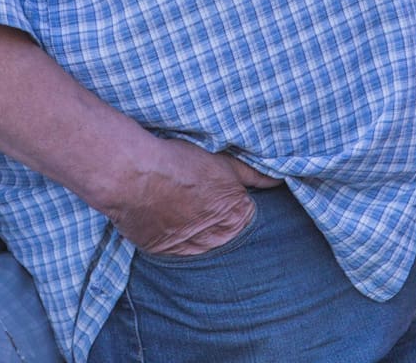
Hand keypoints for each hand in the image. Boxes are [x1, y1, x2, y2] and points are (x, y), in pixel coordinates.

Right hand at [108, 137, 281, 256]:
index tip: (217, 187)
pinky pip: (174, 245)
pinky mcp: (165, 253)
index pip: (246, 213)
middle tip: (195, 194)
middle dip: (215, 216)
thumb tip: (279, 181)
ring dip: (194, 226)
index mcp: (236, 214)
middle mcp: (217, 238)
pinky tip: (163, 212)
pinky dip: (171, 232)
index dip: (232, 198)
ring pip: (201, 241)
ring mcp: (190, 249)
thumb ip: (253, 174)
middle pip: (225, 230)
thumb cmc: (180, 163)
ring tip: (177, 202)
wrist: (137, 175)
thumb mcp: (223, 161)